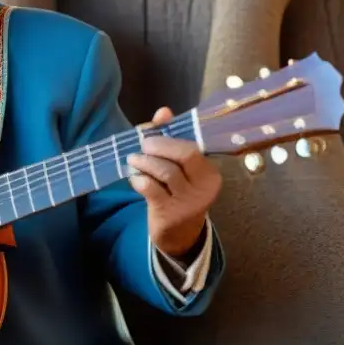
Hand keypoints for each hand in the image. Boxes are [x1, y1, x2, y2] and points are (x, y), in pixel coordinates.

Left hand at [128, 106, 221, 257]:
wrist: (178, 234)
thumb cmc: (177, 193)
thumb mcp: (179, 168)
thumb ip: (171, 138)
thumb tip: (163, 111)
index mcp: (210, 173)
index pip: (193, 147)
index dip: (169, 137)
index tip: (151, 133)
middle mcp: (205, 187)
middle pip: (184, 155)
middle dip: (159, 145)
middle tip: (143, 145)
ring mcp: (189, 202)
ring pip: (165, 171)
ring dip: (144, 162)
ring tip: (133, 160)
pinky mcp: (170, 214)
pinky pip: (151, 189)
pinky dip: (139, 180)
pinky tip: (136, 179)